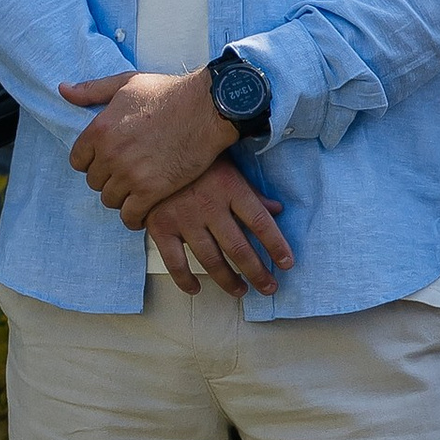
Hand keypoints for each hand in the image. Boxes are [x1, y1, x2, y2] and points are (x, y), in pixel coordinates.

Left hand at [62, 67, 237, 225]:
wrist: (207, 108)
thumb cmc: (168, 93)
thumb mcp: (126, 83)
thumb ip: (92, 90)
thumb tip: (63, 90)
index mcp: (99, 130)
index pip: (77, 160)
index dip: (91, 162)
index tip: (105, 161)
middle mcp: (110, 154)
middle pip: (94, 181)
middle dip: (107, 179)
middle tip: (124, 175)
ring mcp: (130, 174)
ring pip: (110, 200)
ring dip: (121, 197)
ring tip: (134, 191)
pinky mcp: (152, 190)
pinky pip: (130, 215)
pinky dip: (134, 217)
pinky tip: (141, 211)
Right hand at [146, 161, 291, 297]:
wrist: (153, 149)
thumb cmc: (196, 161)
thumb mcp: (229, 169)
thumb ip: (252, 193)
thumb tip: (276, 210)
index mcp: (230, 188)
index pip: (261, 222)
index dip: (276, 245)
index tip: (286, 263)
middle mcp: (209, 205)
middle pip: (238, 247)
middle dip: (257, 272)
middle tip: (269, 286)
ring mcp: (183, 218)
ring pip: (211, 259)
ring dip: (228, 280)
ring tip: (240, 290)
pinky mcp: (161, 226)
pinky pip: (174, 261)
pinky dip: (185, 279)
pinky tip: (196, 288)